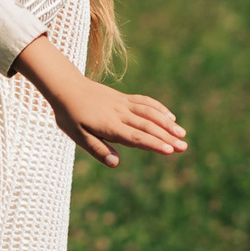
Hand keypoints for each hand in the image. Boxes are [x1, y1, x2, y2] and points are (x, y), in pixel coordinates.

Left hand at [43, 77, 189, 167]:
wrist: (65, 87)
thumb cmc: (69, 115)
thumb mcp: (78, 136)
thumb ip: (97, 149)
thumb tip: (115, 163)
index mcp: (110, 126)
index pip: (136, 137)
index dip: (154, 144)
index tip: (170, 150)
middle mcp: (120, 114)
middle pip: (148, 126)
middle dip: (167, 137)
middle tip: (184, 147)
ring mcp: (123, 104)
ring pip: (150, 113)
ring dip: (167, 123)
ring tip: (182, 133)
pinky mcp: (123, 98)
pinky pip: (145, 102)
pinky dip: (159, 108)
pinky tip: (169, 116)